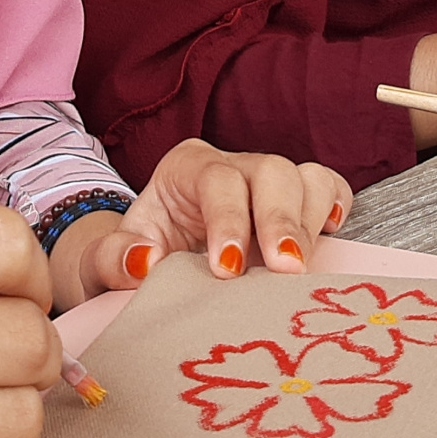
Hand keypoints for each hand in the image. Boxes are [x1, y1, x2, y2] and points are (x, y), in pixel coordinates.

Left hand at [57, 141, 353, 304]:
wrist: (148, 263)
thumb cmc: (132, 258)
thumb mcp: (102, 261)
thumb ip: (112, 260)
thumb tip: (144, 261)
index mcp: (185, 169)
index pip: (216, 179)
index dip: (228, 220)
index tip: (228, 269)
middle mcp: (232, 167)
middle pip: (271, 170)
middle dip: (280, 220)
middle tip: (282, 270)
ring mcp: (267, 182)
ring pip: (306, 176)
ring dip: (309, 221)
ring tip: (299, 267)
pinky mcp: (295, 201)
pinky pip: (328, 187)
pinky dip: (335, 205)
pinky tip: (330, 234)